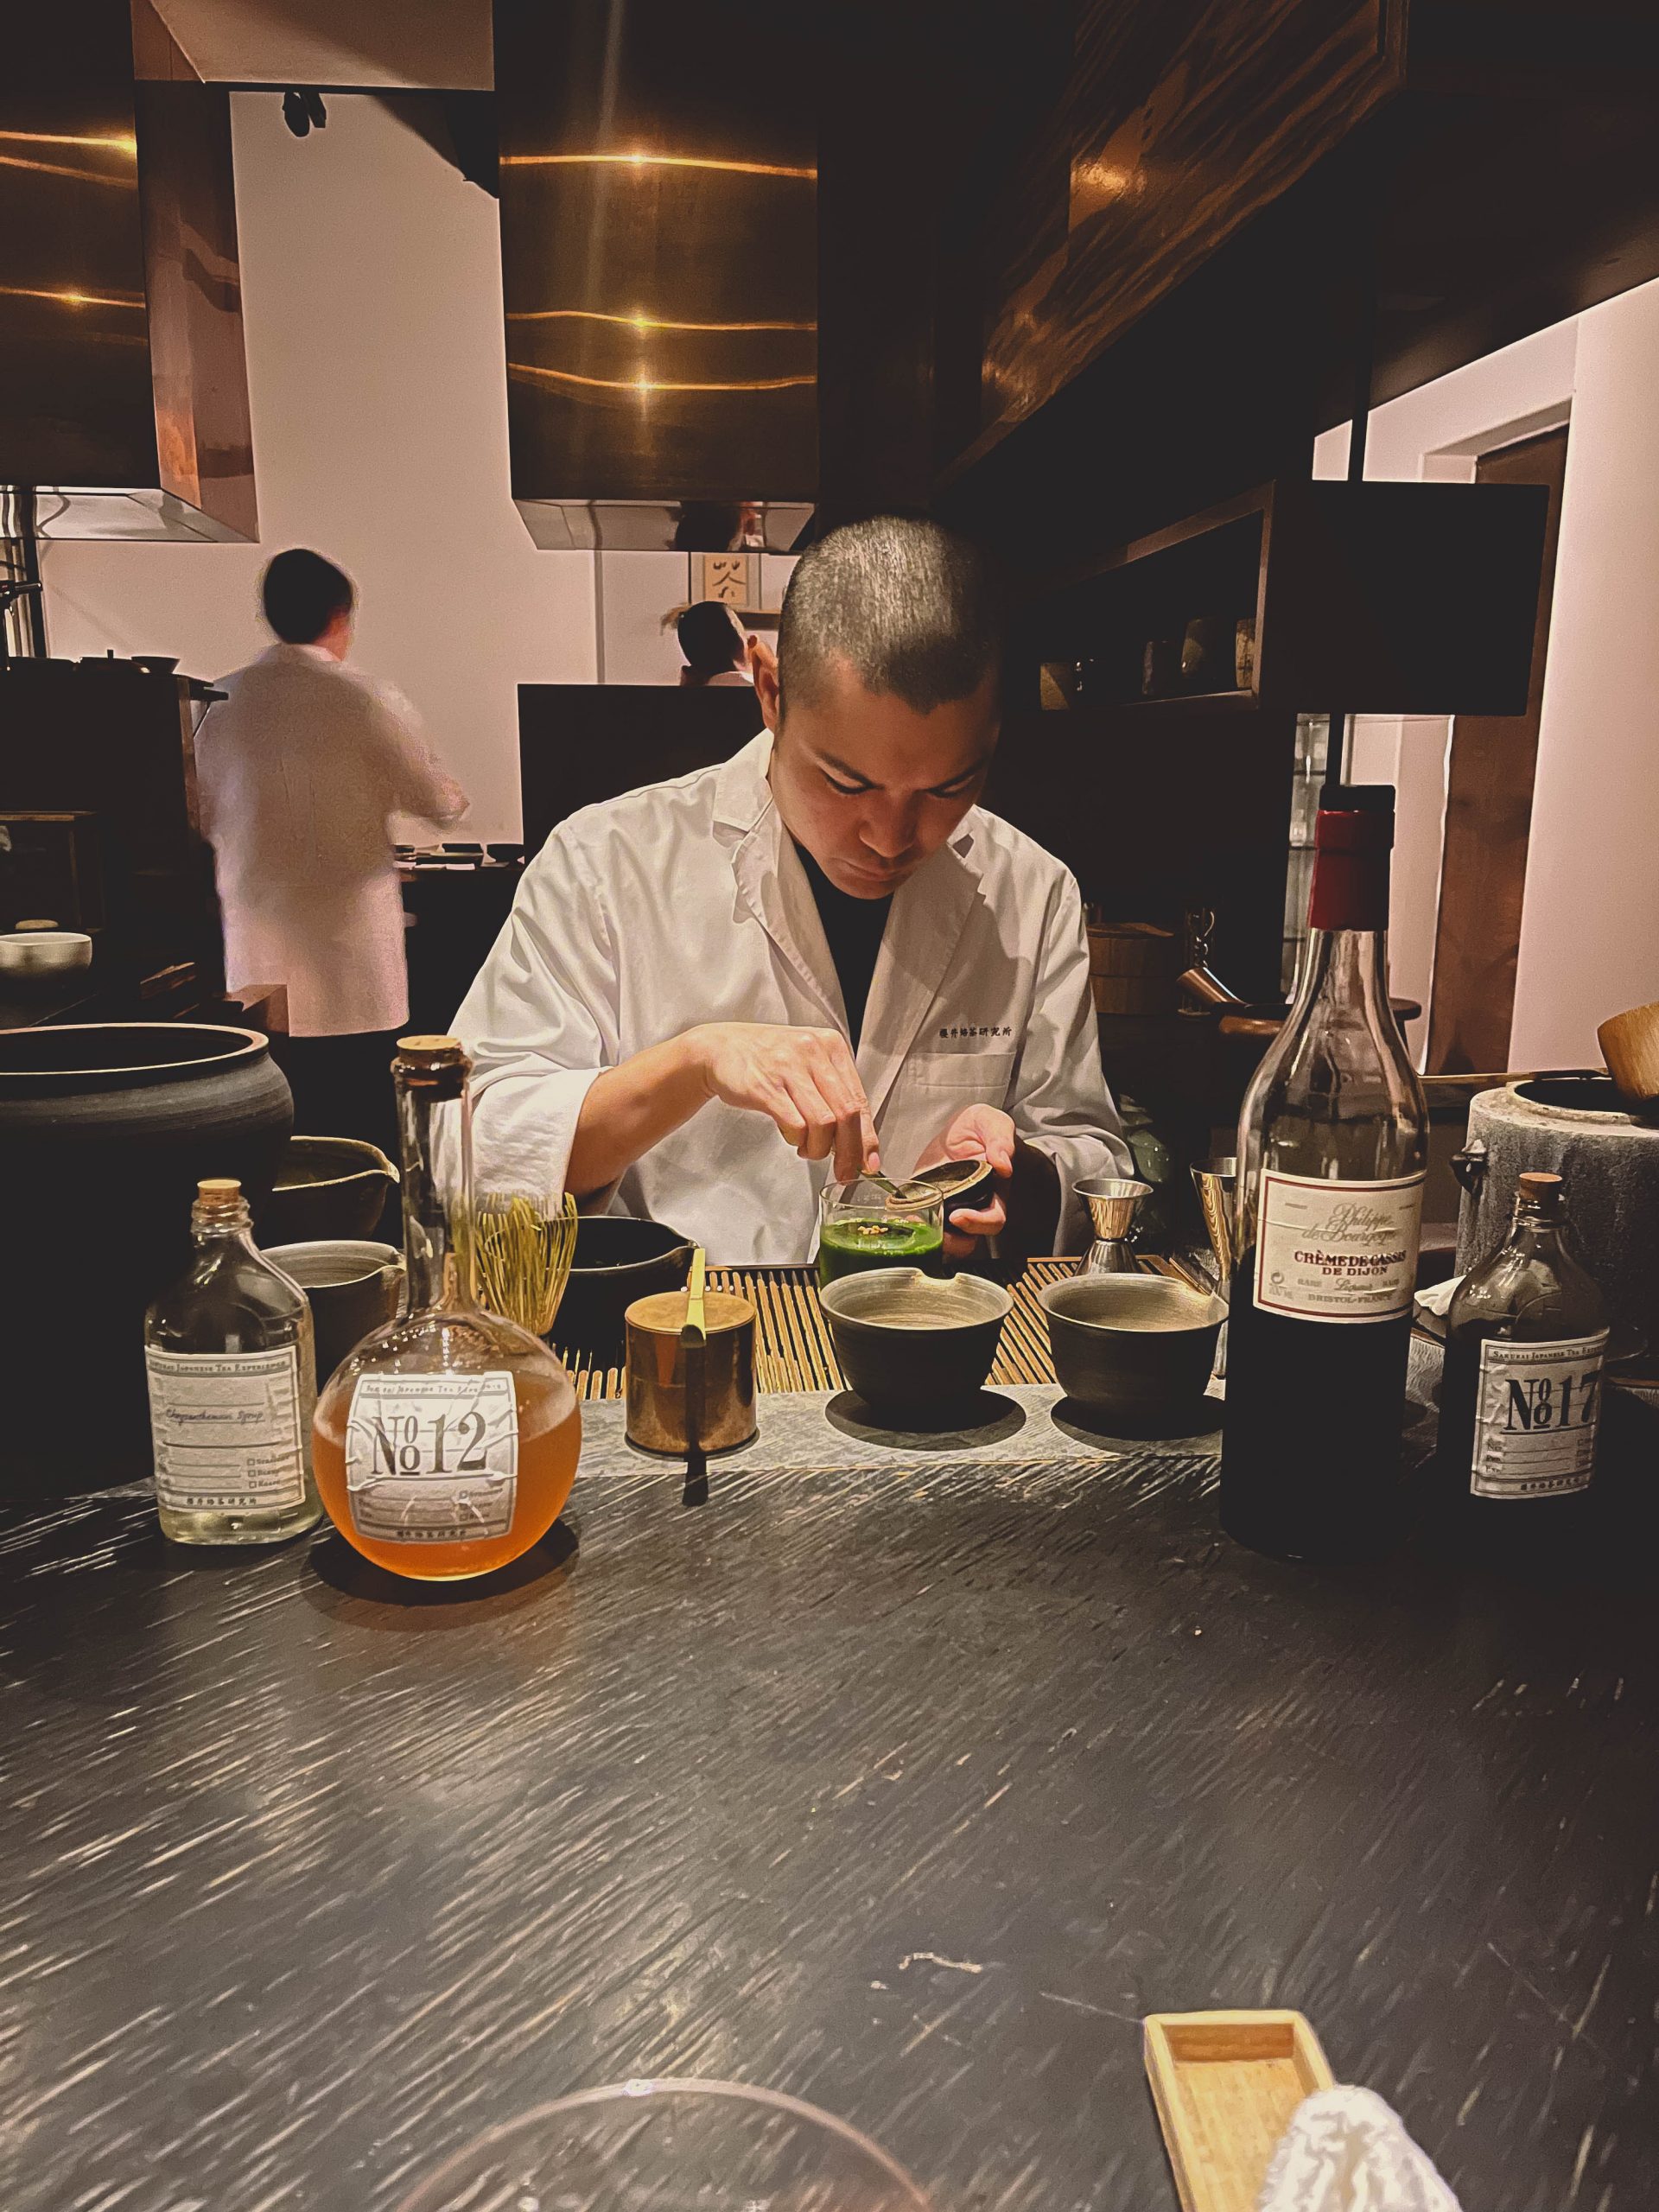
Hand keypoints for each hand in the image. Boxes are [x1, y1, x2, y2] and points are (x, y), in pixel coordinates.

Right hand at [691, 1022, 877, 1183]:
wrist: (720, 1047)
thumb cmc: (768, 1059)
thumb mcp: (808, 1064)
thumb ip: (833, 1094)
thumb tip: (857, 1140)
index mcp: (831, 1046)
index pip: (859, 1099)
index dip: (867, 1136)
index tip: (868, 1161)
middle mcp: (813, 1052)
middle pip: (846, 1113)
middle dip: (848, 1151)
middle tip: (844, 1172)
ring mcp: (788, 1068)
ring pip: (823, 1122)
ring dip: (819, 1148)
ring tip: (809, 1150)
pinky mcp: (765, 1086)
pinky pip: (795, 1124)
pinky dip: (798, 1139)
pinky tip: (793, 1139)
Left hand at [917, 1104, 1014, 1259]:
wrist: (957, 1128)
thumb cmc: (981, 1127)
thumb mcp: (992, 1123)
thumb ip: (1001, 1140)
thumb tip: (1003, 1164)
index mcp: (993, 1192)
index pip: (993, 1220)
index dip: (978, 1223)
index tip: (959, 1216)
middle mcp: (973, 1206)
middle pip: (968, 1238)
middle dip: (952, 1241)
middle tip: (934, 1228)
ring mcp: (949, 1207)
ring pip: (945, 1238)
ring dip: (931, 1238)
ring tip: (915, 1223)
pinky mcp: (928, 1203)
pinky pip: (923, 1222)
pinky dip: (913, 1223)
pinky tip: (903, 1215)